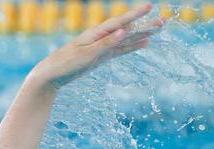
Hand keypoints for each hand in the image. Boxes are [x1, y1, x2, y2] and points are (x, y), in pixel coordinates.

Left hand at [29, 3, 163, 90]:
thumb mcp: (86, 56)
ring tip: (158, 30)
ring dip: (141, 35)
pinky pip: (120, 50)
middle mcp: (100, 38)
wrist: (50, 76)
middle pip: (127, 30)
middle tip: (164, 21)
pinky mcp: (100, 57)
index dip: (135, 15)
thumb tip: (124, 31)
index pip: (120, 23)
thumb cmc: (65, 65)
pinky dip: (132, 46)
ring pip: (126, 39)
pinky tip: (143, 44)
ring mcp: (101, 47)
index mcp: (96, 35)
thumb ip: (106, 44)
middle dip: (145, 25)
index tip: (150, 8)